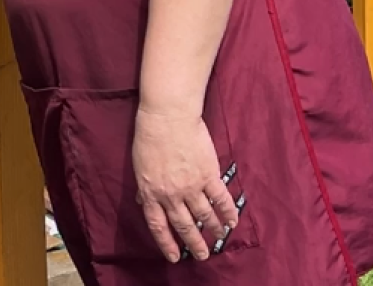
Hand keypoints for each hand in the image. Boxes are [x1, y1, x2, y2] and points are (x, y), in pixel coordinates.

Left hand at [131, 106, 237, 262]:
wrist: (168, 117)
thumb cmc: (149, 137)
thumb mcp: (140, 167)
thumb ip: (145, 188)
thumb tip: (144, 203)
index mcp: (151, 193)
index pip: (158, 226)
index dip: (166, 243)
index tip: (174, 256)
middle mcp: (171, 195)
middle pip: (183, 225)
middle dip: (194, 242)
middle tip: (202, 255)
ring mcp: (190, 186)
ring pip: (203, 215)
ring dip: (213, 228)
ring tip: (219, 237)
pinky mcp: (208, 175)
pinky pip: (220, 199)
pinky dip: (227, 211)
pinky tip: (232, 220)